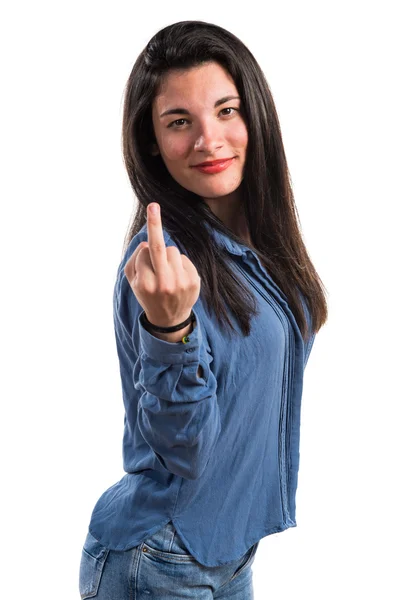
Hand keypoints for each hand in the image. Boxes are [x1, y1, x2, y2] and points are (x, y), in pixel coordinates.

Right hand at [124, 203, 200, 327]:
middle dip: (155, 225)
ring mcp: (180, 283)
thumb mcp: (133, 282)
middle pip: (160, 247)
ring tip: (167, 273)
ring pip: (173, 251)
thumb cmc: (147, 295)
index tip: (149, 217)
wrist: (169, 319)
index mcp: (146, 284)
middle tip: (153, 205)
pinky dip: (179, 264)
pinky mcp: (194, 282)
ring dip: (168, 256)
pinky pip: (184, 259)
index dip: (143, 253)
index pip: (144, 253)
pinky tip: (177, 278)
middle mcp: (163, 283)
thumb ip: (134, 261)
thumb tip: (147, 244)